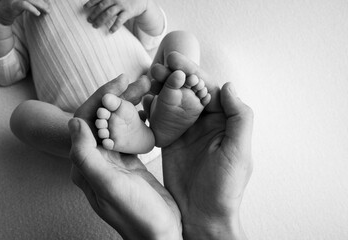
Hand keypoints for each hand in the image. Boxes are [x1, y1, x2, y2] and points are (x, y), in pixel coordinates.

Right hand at [0, 0, 49, 24]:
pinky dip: (32, 8)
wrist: (1, 14)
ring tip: (47, 11)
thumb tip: (47, 5)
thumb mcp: (26, 3)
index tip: (49, 3)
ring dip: (40, 5)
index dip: (43, 0)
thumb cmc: (16, 8)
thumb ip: (35, 3)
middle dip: (43, 2)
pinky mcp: (12, 4)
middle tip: (49, 9)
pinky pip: (23, 4)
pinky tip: (38, 13)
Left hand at [71, 74, 181, 239]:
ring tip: (147, 89)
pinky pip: (130, 134)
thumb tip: (73, 123)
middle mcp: (96, 160)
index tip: (120, 82)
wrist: (160, 232)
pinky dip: (138, 119)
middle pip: (103, 119)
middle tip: (139, 81)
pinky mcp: (128, 162)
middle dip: (119, 98)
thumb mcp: (110, 187)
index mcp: (86, 165)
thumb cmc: (137, 215)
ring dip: (129, 105)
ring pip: (117, 124)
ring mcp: (113, 160)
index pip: (86, 121)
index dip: (101, 99)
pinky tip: (149, 110)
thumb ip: (87, 156)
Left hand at [84, 0, 147, 31]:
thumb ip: (107, 0)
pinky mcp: (128, 12)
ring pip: (109, 13)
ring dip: (101, 20)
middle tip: (89, 20)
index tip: (84, 8)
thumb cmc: (126, 0)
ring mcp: (122, 6)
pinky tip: (110, 31)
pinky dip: (115, 26)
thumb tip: (96, 5)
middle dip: (94, 14)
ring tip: (95, 26)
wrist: (141, 0)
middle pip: (102, 7)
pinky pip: (120, 20)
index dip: (91, 3)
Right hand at [149, 53, 252, 239]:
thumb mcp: (238, 152)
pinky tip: (144, 98)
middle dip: (174, 76)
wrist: (202, 215)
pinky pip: (160, 120)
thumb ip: (239, 117)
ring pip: (173, 102)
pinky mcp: (170, 142)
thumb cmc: (225, 187)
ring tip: (149, 77)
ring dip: (162, 88)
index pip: (208, 89)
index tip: (177, 59)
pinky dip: (152, 108)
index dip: (193, 72)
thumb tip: (229, 86)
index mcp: (223, 121)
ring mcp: (186, 131)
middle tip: (158, 65)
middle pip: (188, 92)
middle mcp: (205, 123)